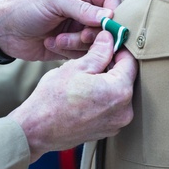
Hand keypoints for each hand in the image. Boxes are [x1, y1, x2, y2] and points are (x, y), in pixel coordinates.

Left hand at [0, 0, 121, 62]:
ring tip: (58, 39)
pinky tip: (53, 44)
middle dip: (92, 33)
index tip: (104, 27)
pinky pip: (86, 52)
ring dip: (77, 43)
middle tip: (77, 36)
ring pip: (98, 40)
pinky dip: (70, 51)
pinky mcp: (75, 44)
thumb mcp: (53, 1)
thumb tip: (109, 16)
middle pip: (108, 23)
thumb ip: (82, 8)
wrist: (5, 32)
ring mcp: (81, 26)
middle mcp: (86, 6)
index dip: (113, 14)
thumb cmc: (26, 9)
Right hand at [9, 30, 135, 160]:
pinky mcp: (107, 130)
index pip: (129, 61)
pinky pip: (111, 107)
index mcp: (119, 92)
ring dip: (106, 81)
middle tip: (91, 58)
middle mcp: (124, 111)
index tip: (106, 43)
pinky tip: (84, 92)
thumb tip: (109, 39)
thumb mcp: (77, 67)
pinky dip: (102, 96)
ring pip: (117, 92)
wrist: (38, 129)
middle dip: (111, 65)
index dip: (117, 48)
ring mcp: (116, 123)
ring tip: (84, 76)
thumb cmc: (53, 99)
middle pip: (125, 78)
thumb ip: (99, 52)